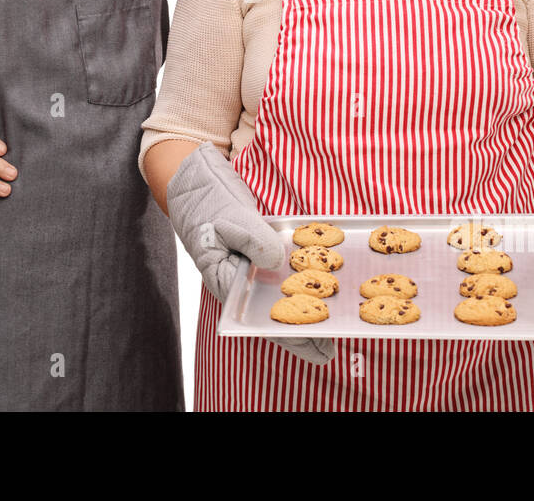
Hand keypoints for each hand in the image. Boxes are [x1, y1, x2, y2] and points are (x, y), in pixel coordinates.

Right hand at [164, 143, 334, 366]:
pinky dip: (305, 278)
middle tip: (334, 343)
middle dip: (304, 328)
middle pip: (275, 314)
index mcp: (228, 283)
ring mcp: (254, 270)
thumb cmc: (208, 205)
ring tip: (335, 320)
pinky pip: (286, 273)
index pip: (261, 319)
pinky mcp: (264, 256)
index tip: (318, 348)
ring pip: (283, 296)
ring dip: (308, 306)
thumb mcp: (231, 221)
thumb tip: (278, 262)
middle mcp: (243, 283)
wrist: (198, 185)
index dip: (291, 336)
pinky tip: (326, 282)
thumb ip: (254, 241)